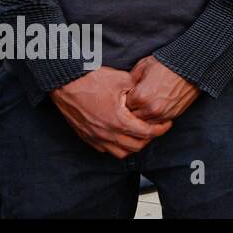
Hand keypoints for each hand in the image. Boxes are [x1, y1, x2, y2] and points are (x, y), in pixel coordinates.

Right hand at [50, 67, 172, 158]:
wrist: (66, 82)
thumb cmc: (94, 79)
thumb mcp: (123, 80)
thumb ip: (138, 91)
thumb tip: (148, 96)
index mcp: (119, 121)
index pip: (146, 133)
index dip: (161, 129)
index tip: (167, 124)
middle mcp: (107, 133)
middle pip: (135, 147)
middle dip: (149, 139)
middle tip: (155, 128)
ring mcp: (95, 137)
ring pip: (119, 152)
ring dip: (132, 145)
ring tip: (139, 134)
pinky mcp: (86, 136)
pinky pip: (105, 149)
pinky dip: (116, 146)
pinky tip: (121, 134)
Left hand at [125, 56, 200, 123]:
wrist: (191, 66)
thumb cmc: (167, 64)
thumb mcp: (144, 65)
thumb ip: (130, 79)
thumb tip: (124, 88)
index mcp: (140, 96)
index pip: (122, 107)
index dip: (123, 102)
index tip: (125, 98)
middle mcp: (150, 108)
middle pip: (131, 119)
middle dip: (130, 112)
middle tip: (132, 105)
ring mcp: (162, 113)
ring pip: (143, 125)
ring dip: (141, 118)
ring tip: (143, 109)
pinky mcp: (172, 115)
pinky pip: (157, 124)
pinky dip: (153, 120)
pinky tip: (152, 111)